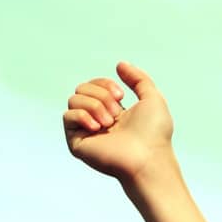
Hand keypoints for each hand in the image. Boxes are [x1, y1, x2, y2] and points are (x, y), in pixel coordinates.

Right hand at [61, 61, 173, 182]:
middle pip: (82, 88)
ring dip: (94, 105)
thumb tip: (119, 64)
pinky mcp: (76, 142)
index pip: (94, 85)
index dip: (105, 84)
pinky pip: (67, 116)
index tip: (121, 96)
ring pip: (73, 99)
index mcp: (112, 110)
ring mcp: (86, 131)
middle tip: (116, 113)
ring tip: (109, 122)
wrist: (147, 157)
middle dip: (101, 94)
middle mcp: (97, 120)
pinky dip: (82, 115)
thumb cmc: (154, 132)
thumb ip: (138, 79)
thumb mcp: (152, 98)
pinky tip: (98, 127)